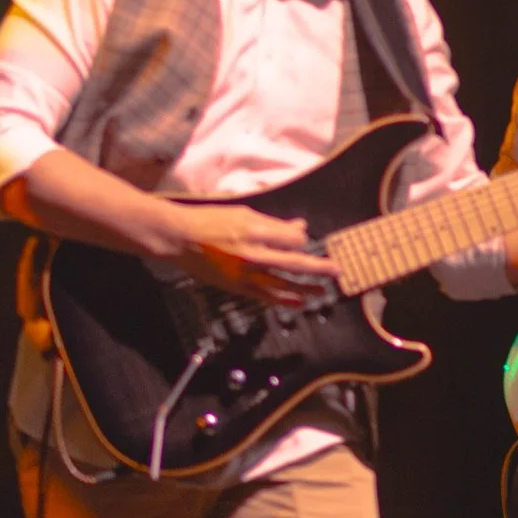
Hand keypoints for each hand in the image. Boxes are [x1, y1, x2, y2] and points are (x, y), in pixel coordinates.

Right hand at [147, 202, 338, 305]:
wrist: (179, 239)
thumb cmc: (210, 221)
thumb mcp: (244, 214)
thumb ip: (274, 224)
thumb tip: (300, 228)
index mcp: (254, 230)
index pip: (293, 239)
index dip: (301, 239)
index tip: (301, 239)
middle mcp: (252, 254)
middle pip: (294, 263)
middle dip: (319, 268)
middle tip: (338, 271)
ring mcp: (244, 273)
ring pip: (282, 285)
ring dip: (305, 289)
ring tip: (322, 291)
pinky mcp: (236, 287)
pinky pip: (265, 297)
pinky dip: (282, 300)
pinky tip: (297, 303)